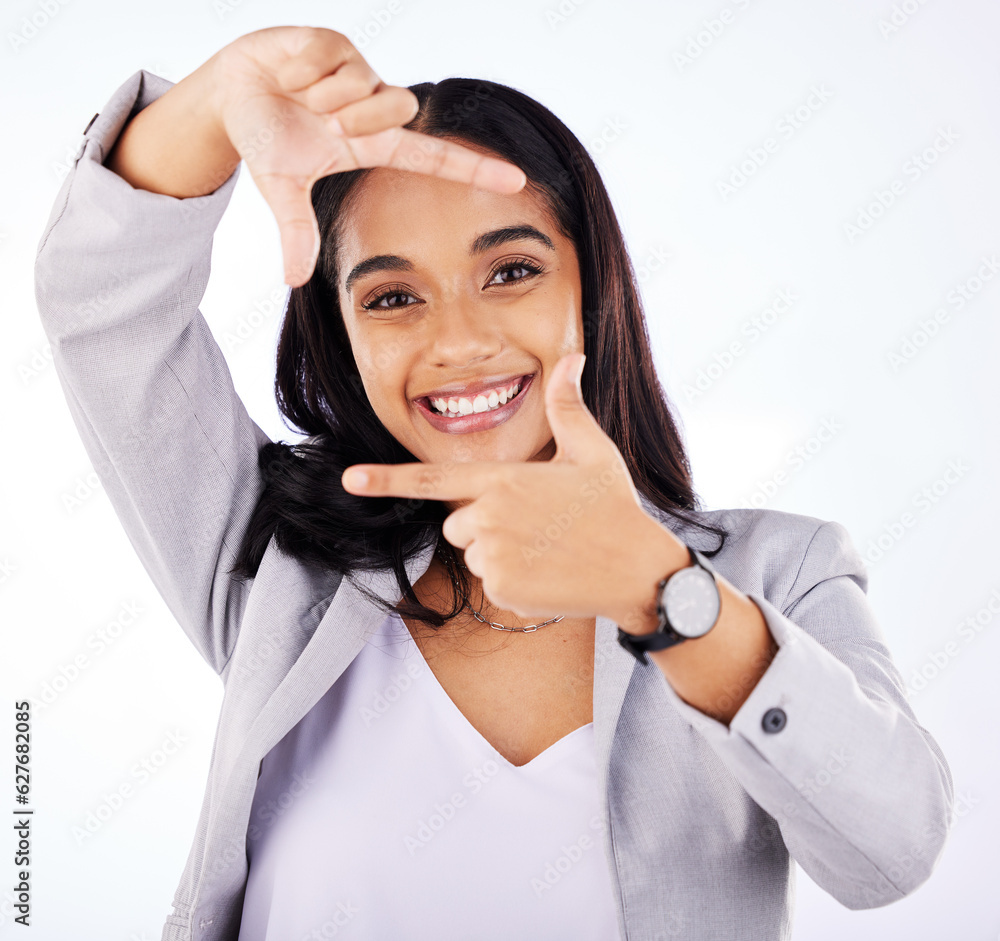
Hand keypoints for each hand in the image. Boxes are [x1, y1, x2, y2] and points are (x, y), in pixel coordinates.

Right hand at [206, 26, 526, 285]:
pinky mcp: (339, 42)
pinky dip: (303, 69)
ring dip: (325, 96)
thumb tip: (293, 281)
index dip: (476, 169)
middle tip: (322, 122)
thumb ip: (296, 232)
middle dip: (356, 118)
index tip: (518, 182)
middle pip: (402, 108)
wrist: (231, 92)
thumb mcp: (281, 189)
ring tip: (301, 96)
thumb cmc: (265, 141)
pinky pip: (334, 56)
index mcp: (375, 145)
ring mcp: (360, 72)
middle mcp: (376, 107)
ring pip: (367, 82)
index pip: (436, 159)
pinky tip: (290, 72)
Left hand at [340, 353, 686, 623]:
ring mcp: (492, 555)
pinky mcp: (501, 589)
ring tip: (546, 548)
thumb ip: (567, 407)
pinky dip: (514, 581)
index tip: (349, 481)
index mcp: (501, 479)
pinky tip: (547, 572)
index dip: (387, 480)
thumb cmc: (614, 507)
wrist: (637, 570)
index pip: (432, 480)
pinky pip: (491, 583)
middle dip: (485, 523)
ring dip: (500, 552)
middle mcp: (488, 517)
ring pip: (474, 554)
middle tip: (537, 524)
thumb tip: (573, 359)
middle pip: (457, 522)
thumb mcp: (592, 451)